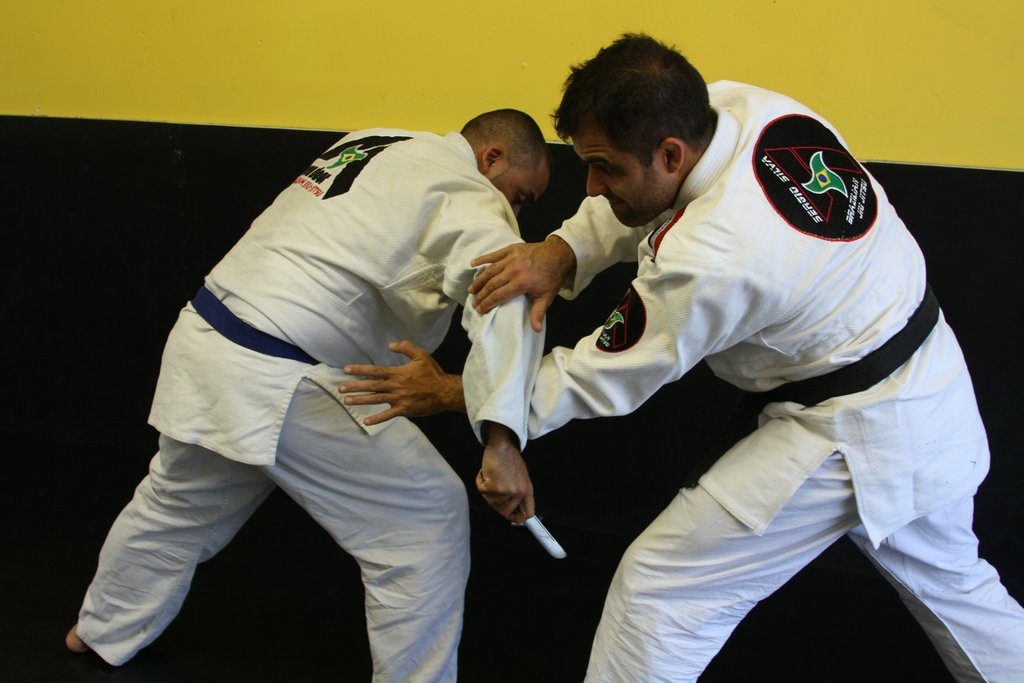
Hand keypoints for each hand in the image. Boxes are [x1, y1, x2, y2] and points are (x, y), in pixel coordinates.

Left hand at [339, 341, 463, 425]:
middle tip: (340, 388)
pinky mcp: (404, 410)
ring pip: (375, 399)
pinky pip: (388, 415)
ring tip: (347, 401)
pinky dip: (377, 419)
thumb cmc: (433, 373)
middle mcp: (395, 386)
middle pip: (371, 386)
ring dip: (360, 400)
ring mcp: (398, 399)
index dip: (359, 370)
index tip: (346, 370)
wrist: (445, 392)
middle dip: (354, 386)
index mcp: (397, 373)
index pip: (374, 371)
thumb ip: (405, 347)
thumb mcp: (421, 355)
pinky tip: (366, 422)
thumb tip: (390, 345)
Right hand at [469, 236, 575, 332]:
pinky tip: (472, 264)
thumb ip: (538, 313)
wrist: (558, 254)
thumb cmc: (551, 277)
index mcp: (521, 283)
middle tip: (474, 303)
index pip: (498, 295)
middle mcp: (513, 270)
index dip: (487, 304)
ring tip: (471, 290)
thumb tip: (536, 330)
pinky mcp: (510, 249)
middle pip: (491, 284)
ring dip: (479, 281)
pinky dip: (482, 260)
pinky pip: (493, 255)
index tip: (479, 310)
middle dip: (481, 295)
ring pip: (490, 271)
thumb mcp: (547, 297)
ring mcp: (511, 258)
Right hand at [475, 423, 533, 522]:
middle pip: (504, 511)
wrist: (502, 445)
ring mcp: (507, 491)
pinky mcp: (494, 487)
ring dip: (487, 490)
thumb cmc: (510, 458)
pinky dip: (480, 482)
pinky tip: (485, 472)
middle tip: (492, 491)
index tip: (509, 516)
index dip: (517, 518)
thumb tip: (511, 508)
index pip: (527, 513)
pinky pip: (482, 491)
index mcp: (527, 490)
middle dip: (495, 503)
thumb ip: (518, 492)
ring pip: (491, 501)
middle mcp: (519, 493)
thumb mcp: (520, 477)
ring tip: (491, 475)